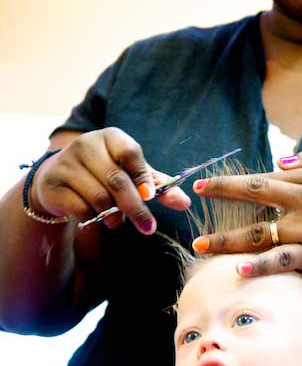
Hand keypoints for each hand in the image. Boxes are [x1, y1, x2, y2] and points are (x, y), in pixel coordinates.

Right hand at [31, 128, 190, 234]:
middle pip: (116, 180)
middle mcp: (86, 145)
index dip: (142, 177)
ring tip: (116, 222)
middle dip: (135, 208)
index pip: (130, 153)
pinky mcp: (52, 184)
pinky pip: (78, 207)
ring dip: (113, 216)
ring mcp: (66, 163)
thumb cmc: (105, 174)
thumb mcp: (132, 176)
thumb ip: (157, 187)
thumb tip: (185, 203)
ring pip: (98, 197)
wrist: (60, 178)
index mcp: (111, 137)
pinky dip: (91, 218)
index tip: (151, 197)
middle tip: (148, 227)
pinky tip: (93, 217)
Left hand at [191, 147, 301, 281]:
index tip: (206, 184)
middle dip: (224, 191)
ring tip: (200, 245)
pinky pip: (283, 261)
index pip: (266, 177)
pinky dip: (261, 266)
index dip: (234, 180)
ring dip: (228, 239)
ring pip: (262, 233)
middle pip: (259, 193)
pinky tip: (239, 269)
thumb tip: (278, 160)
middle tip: (197, 193)